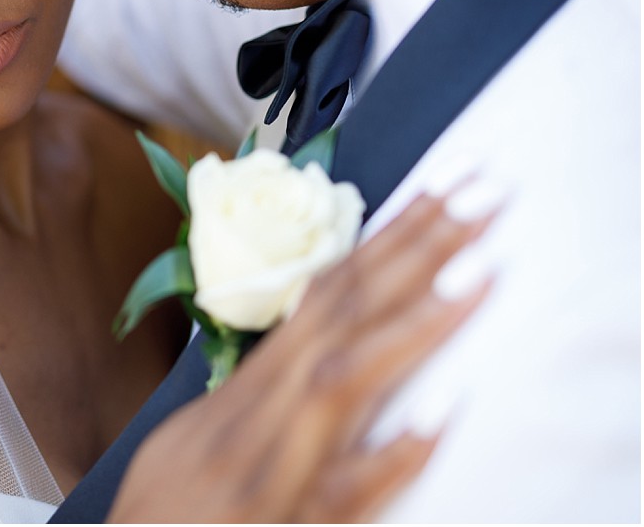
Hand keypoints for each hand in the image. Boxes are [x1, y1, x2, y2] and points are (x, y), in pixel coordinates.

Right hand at [111, 188, 496, 522]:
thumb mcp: (196, 446)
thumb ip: (253, 397)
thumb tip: (309, 349)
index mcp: (241, 397)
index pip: (322, 295)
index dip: (386, 239)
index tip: (447, 187)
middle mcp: (253, 420)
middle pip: (340, 318)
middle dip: (416, 251)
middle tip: (485, 192)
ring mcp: (267, 475)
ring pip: (341, 385)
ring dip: (410, 327)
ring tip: (479, 276)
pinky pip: (339, 494)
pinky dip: (387, 457)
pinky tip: (440, 420)